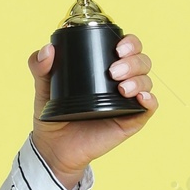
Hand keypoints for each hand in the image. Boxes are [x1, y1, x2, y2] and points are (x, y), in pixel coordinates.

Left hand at [27, 33, 158, 189]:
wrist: (54, 147)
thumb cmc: (53, 114)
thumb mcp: (44, 87)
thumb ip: (40, 67)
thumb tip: (48, 49)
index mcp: (104, 67)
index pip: (127, 47)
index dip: (130, 42)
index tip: (118, 47)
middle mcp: (120, 81)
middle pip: (142, 61)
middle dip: (134, 61)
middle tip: (114, 71)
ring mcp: (127, 101)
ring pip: (146, 82)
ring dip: (139, 80)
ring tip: (121, 88)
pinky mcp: (130, 121)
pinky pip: (149, 108)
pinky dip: (150, 100)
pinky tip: (141, 98)